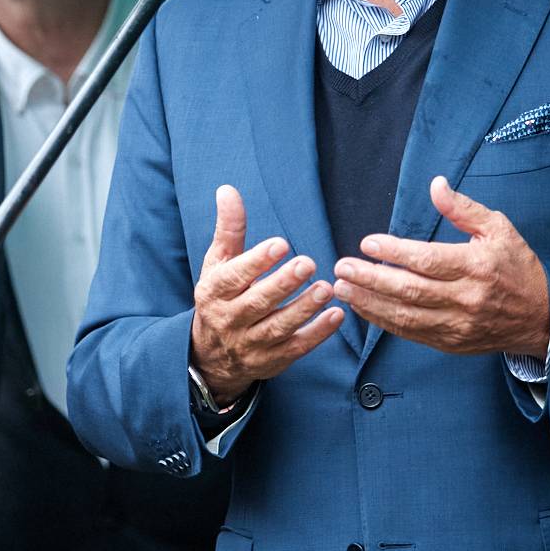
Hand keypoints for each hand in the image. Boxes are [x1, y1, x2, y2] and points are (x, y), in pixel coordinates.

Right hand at [190, 185, 344, 403]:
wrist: (212, 355)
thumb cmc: (221, 296)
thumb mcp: (218, 262)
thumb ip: (229, 229)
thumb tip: (227, 190)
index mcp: (215, 292)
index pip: (233, 277)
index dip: (256, 262)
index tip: (280, 244)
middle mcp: (229, 320)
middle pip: (257, 303)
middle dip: (283, 284)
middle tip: (309, 262)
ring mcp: (250, 344)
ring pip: (278, 327)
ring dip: (304, 308)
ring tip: (326, 288)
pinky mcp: (272, 361)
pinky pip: (296, 348)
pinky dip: (317, 334)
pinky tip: (337, 316)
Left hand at [333, 176, 549, 355]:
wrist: (543, 317)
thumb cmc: (517, 267)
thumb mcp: (498, 229)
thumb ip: (463, 208)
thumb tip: (436, 185)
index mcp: (477, 266)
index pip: (428, 260)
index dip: (394, 253)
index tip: (366, 243)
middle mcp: (466, 298)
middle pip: (411, 290)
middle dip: (371, 279)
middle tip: (342, 267)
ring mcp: (458, 325)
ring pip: (406, 317)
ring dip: (370, 303)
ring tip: (343, 288)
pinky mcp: (452, 343)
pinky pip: (411, 333)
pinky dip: (384, 322)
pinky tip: (364, 308)